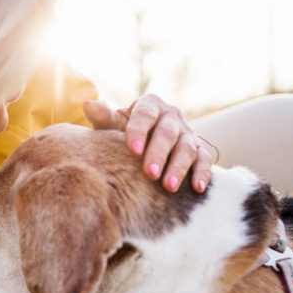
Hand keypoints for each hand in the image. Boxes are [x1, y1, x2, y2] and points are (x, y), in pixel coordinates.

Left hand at [83, 94, 213, 192]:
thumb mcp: (113, 126)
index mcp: (149, 105)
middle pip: (168, 133)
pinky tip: (198, 188)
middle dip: (159, 153)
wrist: (143, 142)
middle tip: (149, 173)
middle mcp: (171, 116)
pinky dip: (202, 173)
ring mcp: (187, 133)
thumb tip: (88, 105)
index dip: (139, 131)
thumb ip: (105, 118)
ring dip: (179, 167)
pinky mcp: (199, 149)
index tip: (132, 149)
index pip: (145, 115)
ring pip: (187, 148)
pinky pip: (204, 160)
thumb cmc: (123, 134)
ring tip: (169, 187)